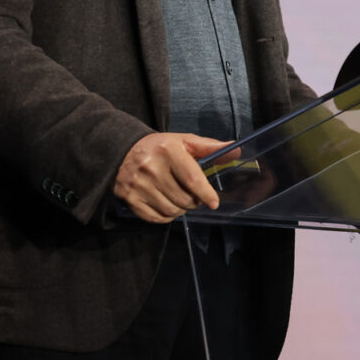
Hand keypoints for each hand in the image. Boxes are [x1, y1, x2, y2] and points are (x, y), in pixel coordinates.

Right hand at [112, 132, 228, 223]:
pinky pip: (155, 218)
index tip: (213, 203)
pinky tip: (168, 205)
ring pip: (171, 210)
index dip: (205, 194)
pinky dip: (166, 217)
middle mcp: (151, 168)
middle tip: (194, 196)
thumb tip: (236, 150)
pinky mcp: (129, 199)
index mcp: (169, 151)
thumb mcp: (184, 142)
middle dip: (194, 201)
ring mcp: (138, 185)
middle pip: (183, 199)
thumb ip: (209, 148)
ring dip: (181, 210)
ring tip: (180, 200)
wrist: (122, 152)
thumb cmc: (161, 148)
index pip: (192, 179)